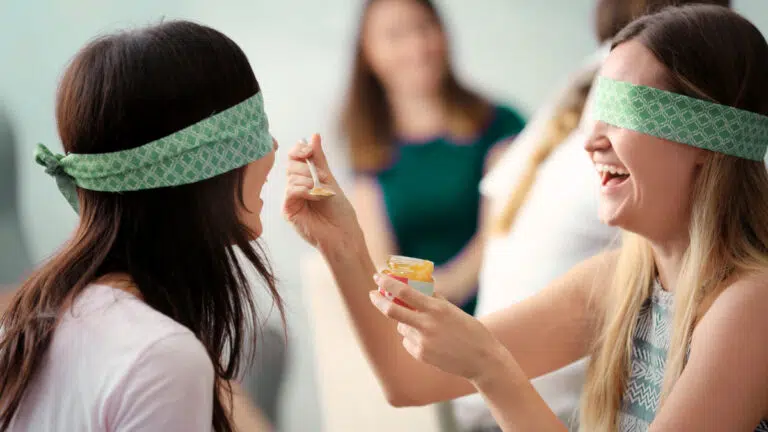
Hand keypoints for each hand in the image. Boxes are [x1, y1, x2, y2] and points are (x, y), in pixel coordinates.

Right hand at [283, 134, 361, 251]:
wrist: (343, 234)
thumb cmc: (339, 211)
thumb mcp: (330, 179)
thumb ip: (319, 159)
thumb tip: (314, 135)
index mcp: (305, 179)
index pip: (294, 157)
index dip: (299, 150)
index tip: (308, 149)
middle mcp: (295, 188)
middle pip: (291, 165)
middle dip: (307, 167)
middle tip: (322, 178)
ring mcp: (291, 200)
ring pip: (291, 177)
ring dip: (309, 180)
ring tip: (322, 191)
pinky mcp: (288, 210)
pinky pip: (291, 191)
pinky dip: (304, 190)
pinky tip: (316, 196)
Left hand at [370, 273, 509, 382]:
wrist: (482, 359)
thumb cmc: (471, 331)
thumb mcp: (453, 310)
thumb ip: (434, 300)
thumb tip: (419, 288)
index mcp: (436, 309)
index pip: (404, 292)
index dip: (387, 283)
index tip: (377, 277)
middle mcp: (427, 324)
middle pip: (392, 311)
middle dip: (378, 301)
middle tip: (372, 294)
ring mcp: (423, 341)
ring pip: (402, 327)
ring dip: (406, 323)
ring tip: (427, 328)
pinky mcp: (421, 355)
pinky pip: (408, 342)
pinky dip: (413, 338)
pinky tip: (431, 341)